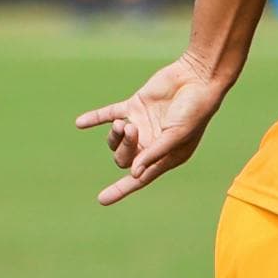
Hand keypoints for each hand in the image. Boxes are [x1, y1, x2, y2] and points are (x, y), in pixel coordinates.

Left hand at [76, 52, 231, 206]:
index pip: (140, 178)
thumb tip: (134, 174)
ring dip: (115, 134)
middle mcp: (152, 143)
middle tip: (131, 130)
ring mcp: (142, 124)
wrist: (197, 77)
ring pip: (116, 139)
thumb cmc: (194, 109)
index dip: (121, 189)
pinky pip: (110, 114)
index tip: (102, 199)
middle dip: (125, 148)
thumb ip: (155, 153)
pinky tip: (80, 123)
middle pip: (126, 158)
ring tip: (122, 123)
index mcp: (166, 156)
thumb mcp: (177, 135)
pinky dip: (95, 118)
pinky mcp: (135, 106)